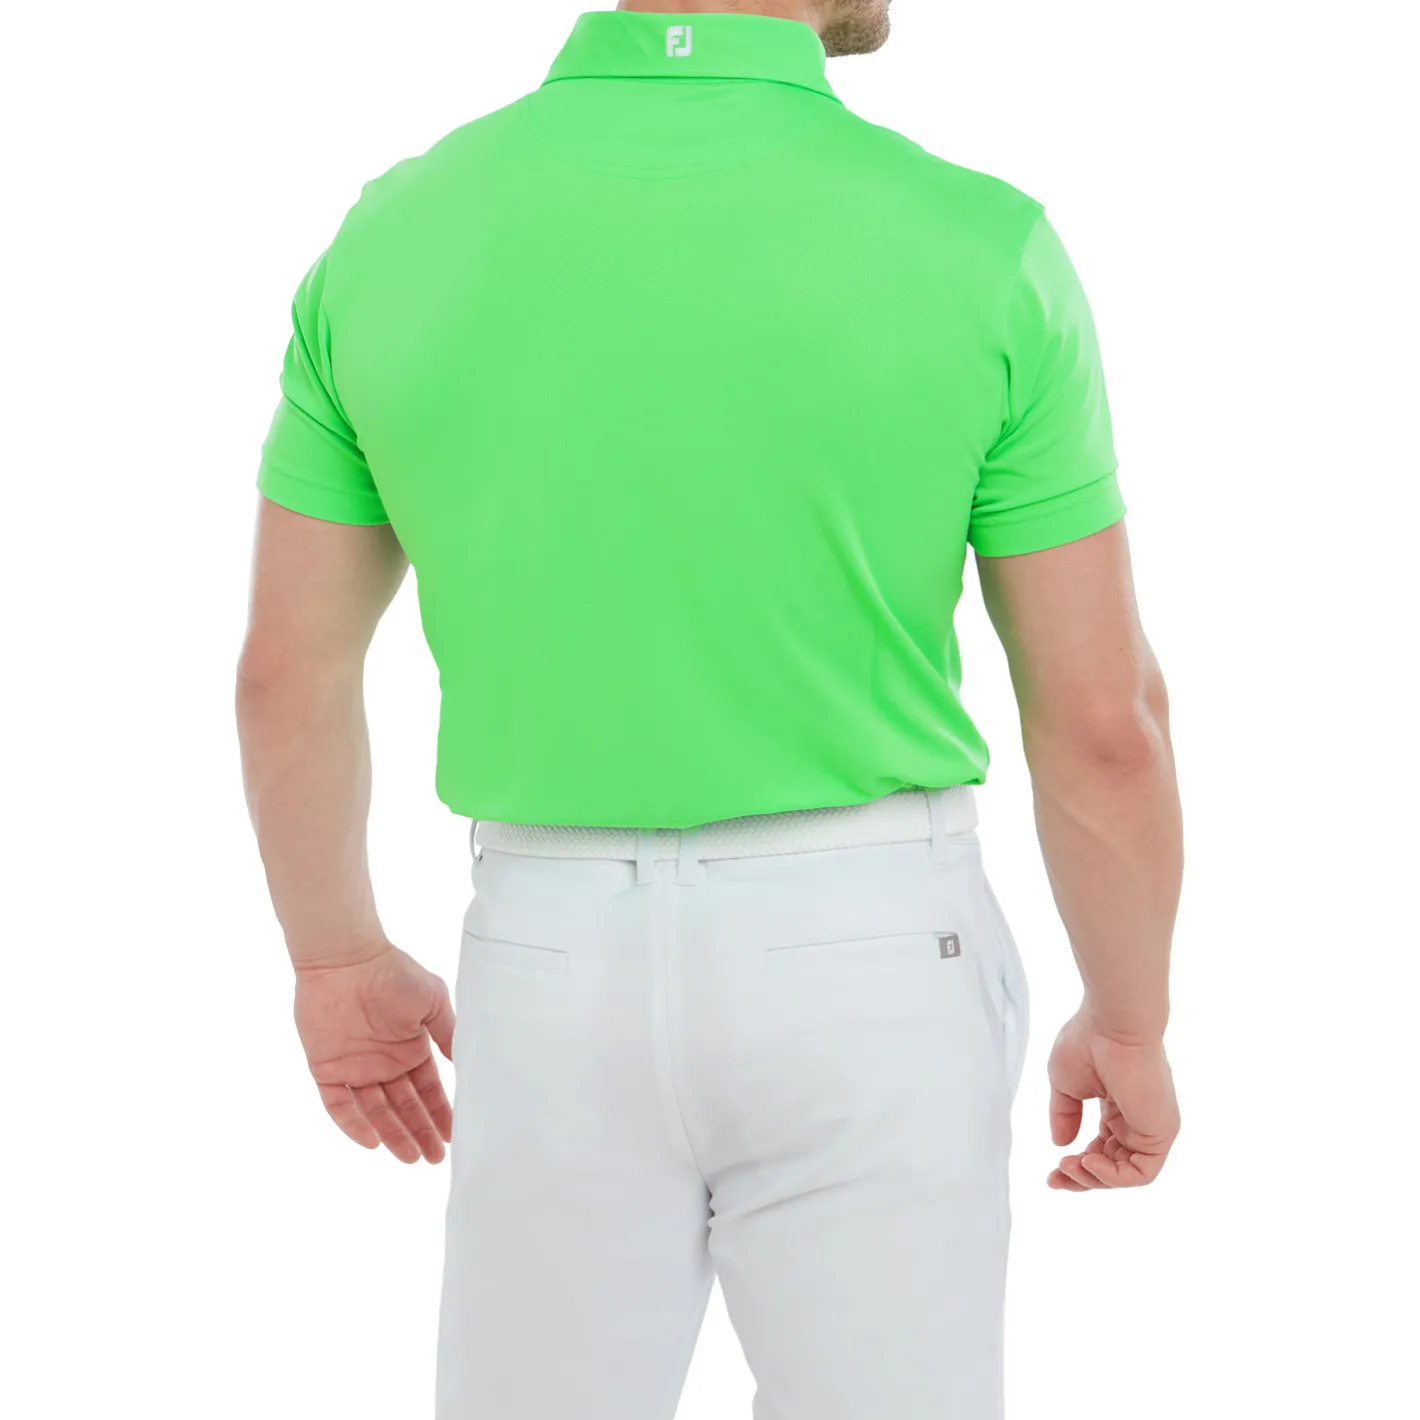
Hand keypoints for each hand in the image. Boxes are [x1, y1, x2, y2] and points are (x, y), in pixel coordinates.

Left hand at [293, 944, 455, 1163]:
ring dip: (392, 1135)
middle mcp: (384, 1063)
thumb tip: (465, 1066)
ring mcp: (355, 1068)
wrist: (346, 959)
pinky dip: (352, 1124)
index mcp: (410, 1048)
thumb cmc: (393, 973)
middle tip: (433, 1159)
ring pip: (375, 1111)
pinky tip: (371, 1142)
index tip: (452, 1135)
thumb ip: (447, 1035)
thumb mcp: (433, 1001)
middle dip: (420, 1132)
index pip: (427, 1090)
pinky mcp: (325, 1069)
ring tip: (409, 1158)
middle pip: (404, 1107)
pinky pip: (338, 1105)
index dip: (439, 1113)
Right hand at [1046, 1010, 1179, 1190]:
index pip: (1101, 1149)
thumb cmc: (1089, 1041)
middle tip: (1056, 1178)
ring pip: (1126, 1173)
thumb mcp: (1066, 1084)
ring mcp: (1150, 1127)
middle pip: (1112, 1166)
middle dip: (1082, 1178)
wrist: (1114, 1024)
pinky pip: (1141, 1173)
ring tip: (1069, 1167)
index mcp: (1117, 1106)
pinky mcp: (1161, 1132)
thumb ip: (1064, 1115)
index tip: (1051, 1172)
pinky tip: (1088, 1163)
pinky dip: (1113, 1177)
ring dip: (1094, 1179)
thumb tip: (1061, 1143)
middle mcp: (1136, 1120)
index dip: (1076, 1165)